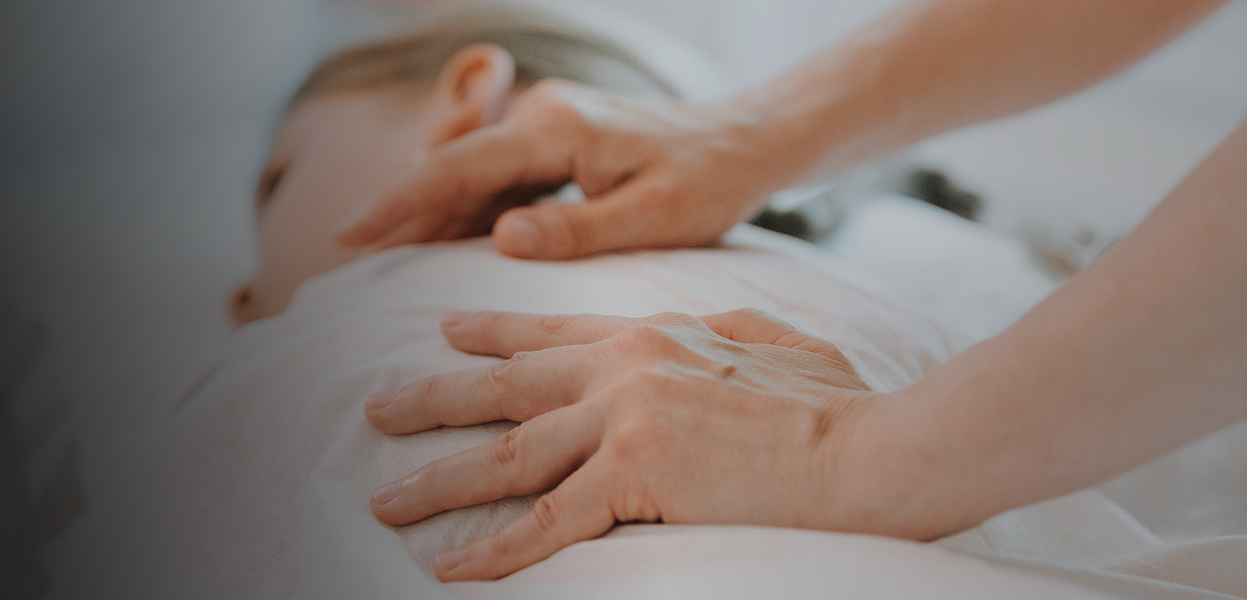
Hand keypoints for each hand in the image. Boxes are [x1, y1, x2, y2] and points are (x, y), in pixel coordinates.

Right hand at [335, 80, 805, 258]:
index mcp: (558, 128)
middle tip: (352, 254)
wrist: (746, 141)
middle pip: (450, 163)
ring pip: (468, 168)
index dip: (399, 203)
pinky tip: (449, 242)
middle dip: (400, 207)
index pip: (459, 167)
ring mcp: (546, 121)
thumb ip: (576, 230)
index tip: (348, 234)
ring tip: (387, 256)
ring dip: (431, 209)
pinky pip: (495, 172)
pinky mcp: (555, 137)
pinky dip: (466, 205)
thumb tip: (499, 238)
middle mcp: (543, 113)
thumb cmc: (710, 182)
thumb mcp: (654, 218)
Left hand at [365, 309, 902, 581]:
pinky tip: (454, 568)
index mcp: (653, 335)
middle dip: (432, 399)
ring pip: (509, 455)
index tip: (444, 332)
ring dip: (439, 480)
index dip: (491, 332)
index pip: (553, 334)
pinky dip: (495, 550)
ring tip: (385, 500)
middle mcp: (624, 367)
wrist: (870, 446)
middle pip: (507, 387)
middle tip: (376, 410)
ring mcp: (624, 418)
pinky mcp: (635, 475)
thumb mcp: (771, 339)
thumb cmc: (836, 402)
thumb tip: (694, 331)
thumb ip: (717, 329)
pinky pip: (546, 521)